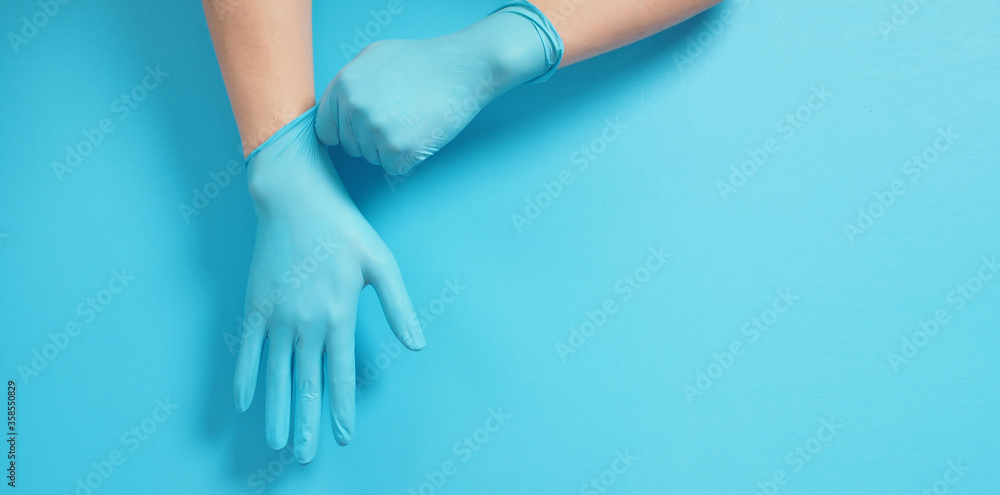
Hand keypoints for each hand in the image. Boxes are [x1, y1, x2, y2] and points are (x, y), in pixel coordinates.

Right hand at [234, 107, 425, 463]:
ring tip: (277, 441)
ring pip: (275, 375)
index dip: (342, 408)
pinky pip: (246, 351)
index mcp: (338, 315)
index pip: (341, 374)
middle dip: (308, 423)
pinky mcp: (254, 306)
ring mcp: (276, 316)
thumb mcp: (381, 262)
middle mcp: (305, 323)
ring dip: (277, 411)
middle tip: (306, 456)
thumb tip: (418, 345)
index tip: (343, 435)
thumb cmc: (343, 228)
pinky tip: (244, 403)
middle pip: (306, 384)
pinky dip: (244, 378)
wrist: (294, 198)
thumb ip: (398, 307)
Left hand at [316, 3, 562, 175]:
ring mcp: (376, 130)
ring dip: (389, 148)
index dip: (345, 131)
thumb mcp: (372, 58)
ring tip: (411, 122)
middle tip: (398, 118)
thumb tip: (332, 112)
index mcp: (343, 85)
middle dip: (370, 139)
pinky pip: (392, 167)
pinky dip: (406, 158)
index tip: (361, 129)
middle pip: (351, 146)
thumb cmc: (420, 62)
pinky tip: (419, 135)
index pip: (326, 129)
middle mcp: (354, 108)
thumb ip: (347, 85)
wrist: (460, 69)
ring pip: (371, 158)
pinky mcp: (398, 149)